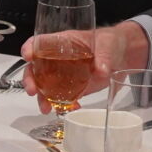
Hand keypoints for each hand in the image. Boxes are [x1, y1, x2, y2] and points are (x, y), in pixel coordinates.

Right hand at [22, 23, 143, 109]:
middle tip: (33, 90)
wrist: (123, 57)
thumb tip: (101, 70)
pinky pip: (60, 97)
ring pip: (44, 86)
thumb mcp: (107, 44)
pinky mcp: (72, 88)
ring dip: (42, 97)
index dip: (30, 47)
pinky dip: (59, 105)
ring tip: (45, 108)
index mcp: (62, 42)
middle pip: (36, 68)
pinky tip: (64, 110)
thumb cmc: (111, 42)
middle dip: (30, 80)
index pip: (40, 42)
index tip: (28, 56)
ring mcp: (64, 75)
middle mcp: (58, 59)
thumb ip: (104, 56)